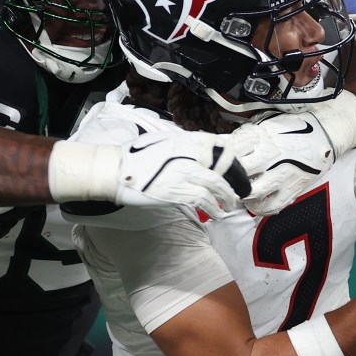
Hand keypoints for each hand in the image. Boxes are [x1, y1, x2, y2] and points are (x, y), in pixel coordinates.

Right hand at [114, 130, 250, 218]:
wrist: (116, 170)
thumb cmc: (137, 156)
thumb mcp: (162, 140)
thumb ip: (183, 144)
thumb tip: (200, 150)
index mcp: (184, 140)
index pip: (217, 143)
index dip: (232, 155)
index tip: (239, 166)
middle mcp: (188, 155)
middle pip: (221, 170)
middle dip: (231, 185)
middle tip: (236, 194)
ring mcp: (183, 173)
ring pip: (215, 187)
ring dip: (225, 199)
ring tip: (229, 207)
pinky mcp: (177, 192)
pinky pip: (203, 201)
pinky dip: (213, 209)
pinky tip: (216, 214)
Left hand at [229, 111, 333, 214]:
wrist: (324, 134)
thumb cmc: (292, 127)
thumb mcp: (266, 124)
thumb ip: (245, 134)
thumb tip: (223, 143)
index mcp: (261, 140)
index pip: (233, 154)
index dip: (221, 162)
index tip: (216, 166)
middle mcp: (270, 158)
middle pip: (239, 174)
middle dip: (228, 179)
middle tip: (223, 182)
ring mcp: (282, 175)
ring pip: (253, 192)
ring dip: (241, 195)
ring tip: (237, 193)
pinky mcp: (292, 189)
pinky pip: (272, 206)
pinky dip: (260, 208)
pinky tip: (255, 204)